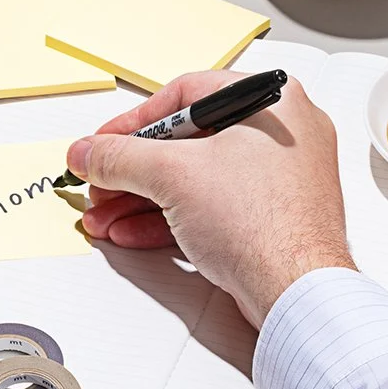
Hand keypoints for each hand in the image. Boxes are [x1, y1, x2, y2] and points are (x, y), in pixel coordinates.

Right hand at [67, 71, 353, 327]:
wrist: (297, 292)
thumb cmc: (266, 226)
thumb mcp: (173, 175)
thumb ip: (120, 158)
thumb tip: (90, 152)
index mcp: (273, 102)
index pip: (187, 96)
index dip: (134, 121)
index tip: (104, 141)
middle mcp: (283, 135)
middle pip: (187, 143)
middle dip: (133, 171)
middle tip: (101, 182)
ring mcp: (280, 180)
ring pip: (196, 180)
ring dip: (143, 199)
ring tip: (105, 216)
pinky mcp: (272, 218)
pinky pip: (213, 208)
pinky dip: (171, 218)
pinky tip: (133, 232)